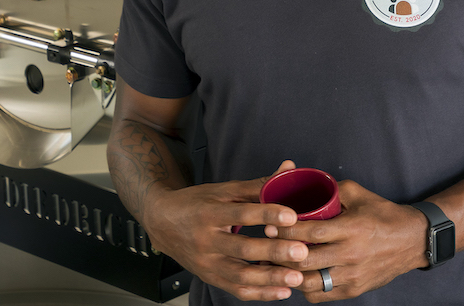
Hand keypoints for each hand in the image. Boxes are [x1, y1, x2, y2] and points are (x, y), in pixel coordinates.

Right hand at [143, 160, 308, 300]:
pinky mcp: (210, 278)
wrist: (162, 222)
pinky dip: (261, 293)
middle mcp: (206, 240)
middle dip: (274, 252)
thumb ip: (257, 184)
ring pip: (241, 276)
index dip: (267, 214)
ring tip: (297, 276)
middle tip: (301, 251)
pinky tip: (282, 290)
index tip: (292, 216)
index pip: (240, 213)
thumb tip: (288, 169)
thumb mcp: (223, 189)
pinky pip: (237, 290)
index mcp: (209, 212)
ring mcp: (207, 263)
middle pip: (242, 248)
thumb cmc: (196, 203)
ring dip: (271, 278)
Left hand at [264, 179, 427, 301]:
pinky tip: (294, 276)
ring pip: (311, 283)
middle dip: (281, 254)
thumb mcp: (358, 193)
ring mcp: (352, 276)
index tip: (269, 226)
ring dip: (290, 275)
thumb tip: (306, 183)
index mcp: (352, 229)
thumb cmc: (383, 213)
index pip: (312, 232)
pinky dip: (305, 287)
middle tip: (264, 245)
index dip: (288, 231)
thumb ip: (331, 189)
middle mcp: (351, 255)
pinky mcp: (354, 290)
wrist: (412, 240)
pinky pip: (322, 295)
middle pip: (307, 261)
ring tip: (273, 263)